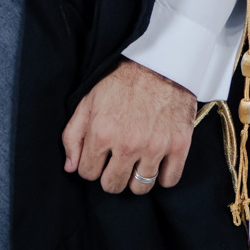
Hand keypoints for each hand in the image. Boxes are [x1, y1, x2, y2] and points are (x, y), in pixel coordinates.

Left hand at [62, 59, 195, 194]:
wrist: (160, 61)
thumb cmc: (121, 80)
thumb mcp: (88, 102)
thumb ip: (73, 136)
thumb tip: (71, 167)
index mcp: (102, 133)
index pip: (88, 173)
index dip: (92, 164)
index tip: (100, 155)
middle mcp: (128, 145)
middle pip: (112, 185)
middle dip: (111, 175)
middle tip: (118, 160)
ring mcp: (155, 147)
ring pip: (140, 187)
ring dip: (136, 178)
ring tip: (138, 162)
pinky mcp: (179, 145)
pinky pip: (169, 180)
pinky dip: (163, 176)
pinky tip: (158, 163)